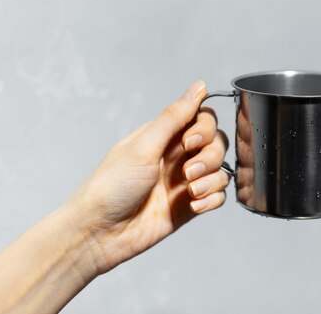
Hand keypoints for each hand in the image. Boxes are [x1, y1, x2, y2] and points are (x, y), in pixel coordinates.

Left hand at [68, 80, 229, 273]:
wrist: (100, 233)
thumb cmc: (112, 186)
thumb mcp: (144, 146)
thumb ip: (175, 116)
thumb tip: (199, 86)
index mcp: (165, 137)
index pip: (203, 119)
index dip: (205, 129)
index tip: (189, 142)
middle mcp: (178, 156)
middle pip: (217, 143)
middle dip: (210, 157)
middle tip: (187, 172)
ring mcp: (185, 181)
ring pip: (221, 170)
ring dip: (211, 179)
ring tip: (190, 192)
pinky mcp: (191, 205)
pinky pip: (218, 196)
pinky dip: (212, 200)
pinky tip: (194, 206)